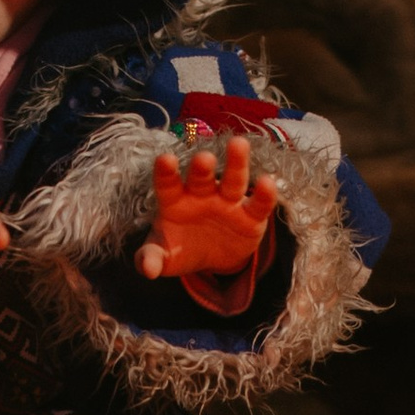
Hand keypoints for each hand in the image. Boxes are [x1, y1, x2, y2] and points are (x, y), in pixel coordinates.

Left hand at [136, 136, 278, 286]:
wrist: (211, 260)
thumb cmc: (181, 249)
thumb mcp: (164, 257)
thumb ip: (152, 259)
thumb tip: (147, 269)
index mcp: (176, 200)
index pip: (168, 184)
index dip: (166, 173)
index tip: (165, 160)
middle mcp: (202, 195)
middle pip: (202, 177)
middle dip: (202, 168)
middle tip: (203, 158)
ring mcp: (228, 203)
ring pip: (233, 181)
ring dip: (236, 164)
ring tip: (239, 145)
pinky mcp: (251, 217)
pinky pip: (258, 204)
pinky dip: (264, 194)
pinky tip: (267, 183)